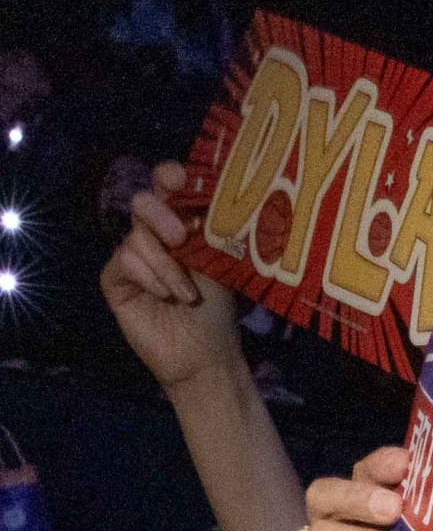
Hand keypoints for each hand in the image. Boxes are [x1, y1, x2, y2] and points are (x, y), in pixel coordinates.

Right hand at [102, 169, 242, 395]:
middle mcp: (153, 235)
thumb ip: (208, 232)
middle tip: (182, 238)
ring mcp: (131, 255)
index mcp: (181, 225)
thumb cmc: (217, 310)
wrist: (205, 354)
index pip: (167, 187)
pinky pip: (124, 261)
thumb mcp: (219, 265)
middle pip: (144, 203)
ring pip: (137, 238)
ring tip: (186, 295)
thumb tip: (209, 197)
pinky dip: (149, 277)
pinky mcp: (115, 279)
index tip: (180, 179)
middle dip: (163, 216)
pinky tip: (165, 296)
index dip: (170, 176)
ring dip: (166, 266)